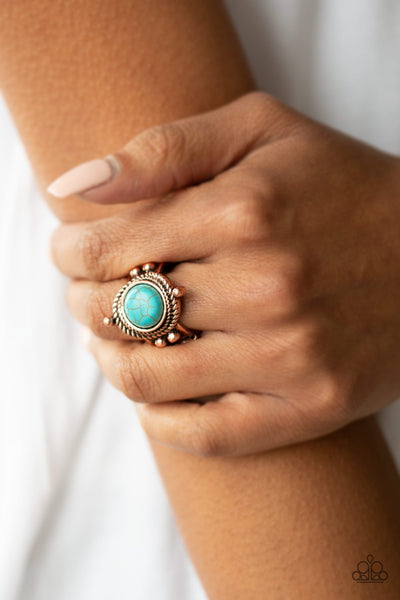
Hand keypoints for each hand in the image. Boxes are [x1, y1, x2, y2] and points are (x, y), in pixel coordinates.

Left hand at [49, 92, 399, 455]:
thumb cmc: (342, 185)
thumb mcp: (261, 130)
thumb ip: (165, 148)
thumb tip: (72, 185)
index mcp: (243, 211)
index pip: (106, 248)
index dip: (70, 252)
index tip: (70, 250)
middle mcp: (265, 287)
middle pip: (117, 313)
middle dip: (82, 302)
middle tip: (89, 291)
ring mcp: (290, 356)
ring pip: (148, 378)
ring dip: (109, 359)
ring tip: (110, 338)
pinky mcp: (311, 405)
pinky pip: (205, 435)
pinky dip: (160, 419)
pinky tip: (154, 391)